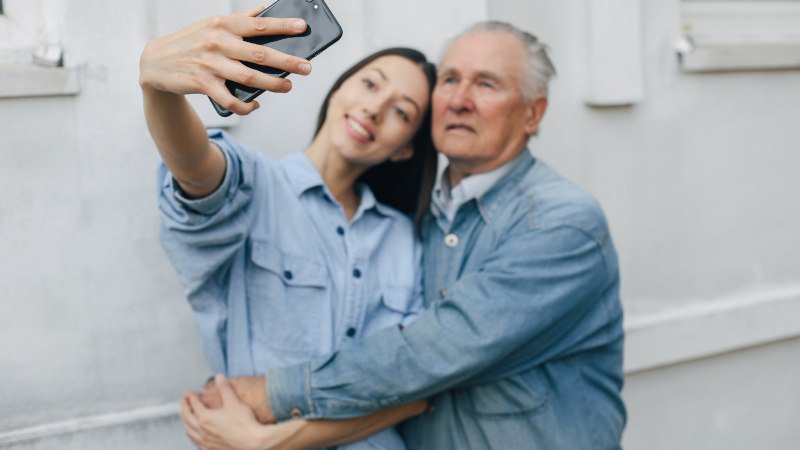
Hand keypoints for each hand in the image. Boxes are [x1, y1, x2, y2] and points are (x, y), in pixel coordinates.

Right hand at [139, 6, 312, 115]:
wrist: (156, 62)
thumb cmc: (193, 41)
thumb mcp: (212, 24)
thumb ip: (241, 19)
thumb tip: (267, 10)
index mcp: (223, 24)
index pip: (258, 24)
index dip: (282, 26)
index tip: (303, 27)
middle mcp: (217, 42)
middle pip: (259, 53)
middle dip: (286, 61)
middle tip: (307, 67)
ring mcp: (210, 64)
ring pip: (248, 78)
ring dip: (272, 84)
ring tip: (288, 86)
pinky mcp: (202, 84)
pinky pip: (230, 100)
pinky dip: (246, 105)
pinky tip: (255, 105)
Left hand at [182, 375, 303, 449]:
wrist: (252, 442)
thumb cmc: (244, 423)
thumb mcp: (234, 402)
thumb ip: (225, 388)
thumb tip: (219, 377)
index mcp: (205, 418)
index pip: (194, 404)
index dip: (191, 396)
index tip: (190, 392)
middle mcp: (202, 431)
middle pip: (187, 418)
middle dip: (184, 407)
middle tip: (184, 401)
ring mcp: (205, 442)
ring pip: (189, 432)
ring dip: (185, 423)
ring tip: (186, 418)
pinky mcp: (211, 449)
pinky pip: (196, 443)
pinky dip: (192, 436)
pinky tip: (195, 436)